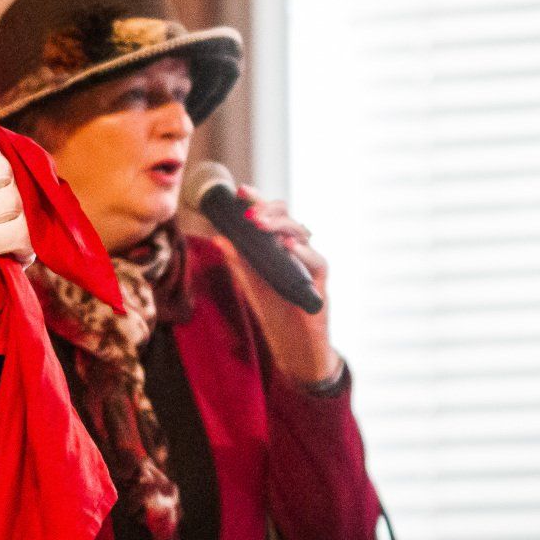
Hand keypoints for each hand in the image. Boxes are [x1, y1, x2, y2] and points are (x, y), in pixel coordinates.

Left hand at [222, 189, 339, 386]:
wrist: (294, 348)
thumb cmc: (276, 313)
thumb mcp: (252, 286)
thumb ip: (239, 262)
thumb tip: (218, 237)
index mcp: (279, 248)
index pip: (271, 218)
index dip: (258, 201)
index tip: (240, 191)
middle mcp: (297, 252)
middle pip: (289, 220)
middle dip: (269, 211)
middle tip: (249, 214)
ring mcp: (310, 267)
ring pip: (303, 235)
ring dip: (280, 226)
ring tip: (260, 224)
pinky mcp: (320, 286)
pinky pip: (317, 263)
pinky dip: (304, 253)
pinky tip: (289, 246)